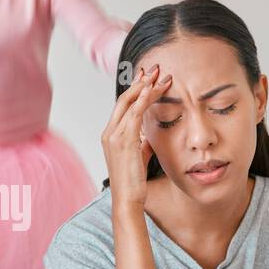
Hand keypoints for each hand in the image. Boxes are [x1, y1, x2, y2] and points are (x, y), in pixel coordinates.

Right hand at [102, 64, 171, 207]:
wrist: (127, 199)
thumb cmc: (133, 182)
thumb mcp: (138, 158)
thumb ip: (142, 144)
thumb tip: (150, 137)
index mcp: (111, 135)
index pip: (123, 106)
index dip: (135, 90)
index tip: (147, 78)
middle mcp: (109, 133)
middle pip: (124, 99)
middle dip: (139, 82)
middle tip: (154, 68)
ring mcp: (114, 136)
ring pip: (129, 103)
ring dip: (145, 86)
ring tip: (159, 74)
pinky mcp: (123, 141)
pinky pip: (134, 114)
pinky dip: (143, 99)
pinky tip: (152, 88)